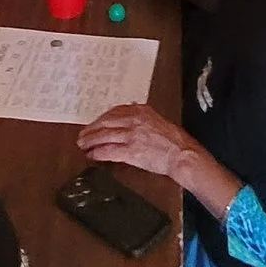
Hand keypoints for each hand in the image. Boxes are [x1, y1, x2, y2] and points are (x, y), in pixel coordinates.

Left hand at [77, 104, 201, 179]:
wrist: (183, 154)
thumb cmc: (175, 141)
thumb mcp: (157, 121)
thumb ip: (142, 118)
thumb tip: (129, 115)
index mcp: (141, 111)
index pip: (114, 111)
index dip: (101, 119)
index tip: (95, 123)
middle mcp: (134, 121)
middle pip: (105, 122)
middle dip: (91, 129)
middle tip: (82, 135)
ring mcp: (131, 136)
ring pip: (104, 135)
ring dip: (90, 141)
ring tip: (83, 145)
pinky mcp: (131, 151)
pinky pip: (109, 150)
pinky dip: (98, 152)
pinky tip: (93, 155)